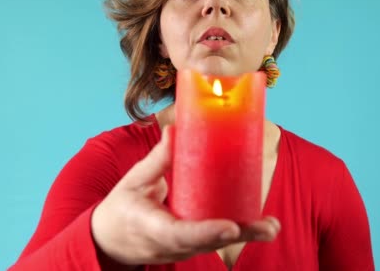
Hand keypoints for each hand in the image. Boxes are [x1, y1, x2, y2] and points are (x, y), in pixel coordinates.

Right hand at [91, 126, 280, 265]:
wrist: (109, 239)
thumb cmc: (121, 208)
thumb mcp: (133, 182)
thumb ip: (157, 159)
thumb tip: (176, 129)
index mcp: (153, 228)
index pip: (183, 234)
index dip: (208, 231)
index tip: (232, 227)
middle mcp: (171, 245)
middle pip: (209, 243)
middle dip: (241, 234)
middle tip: (268, 227)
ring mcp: (182, 250)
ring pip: (216, 244)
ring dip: (245, 235)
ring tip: (270, 226)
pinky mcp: (190, 247)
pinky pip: (214, 240)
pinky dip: (238, 233)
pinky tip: (261, 225)